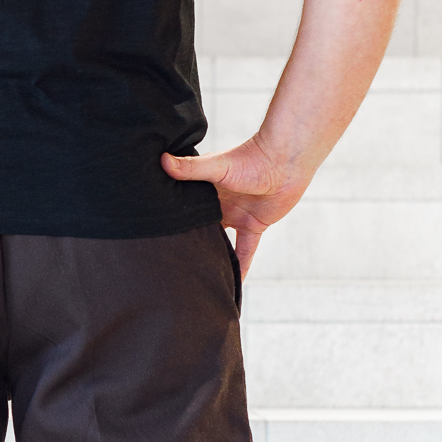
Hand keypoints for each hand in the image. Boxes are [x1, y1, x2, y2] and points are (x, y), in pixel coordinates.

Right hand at [161, 135, 308, 276]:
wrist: (286, 162)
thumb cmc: (250, 158)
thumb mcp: (216, 166)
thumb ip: (191, 168)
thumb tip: (162, 161)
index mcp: (204, 189)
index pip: (182, 209)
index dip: (171, 221)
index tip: (155, 237)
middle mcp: (217, 204)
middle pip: (199, 228)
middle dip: (188, 242)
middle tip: (170, 263)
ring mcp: (235, 216)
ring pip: (220, 242)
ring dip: (212, 255)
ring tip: (195, 276)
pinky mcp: (253, 226)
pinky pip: (244, 250)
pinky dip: (240, 266)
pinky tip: (232, 283)